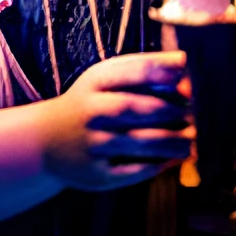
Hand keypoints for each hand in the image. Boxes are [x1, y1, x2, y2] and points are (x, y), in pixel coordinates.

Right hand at [41, 51, 192, 190]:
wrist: (43, 141)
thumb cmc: (87, 104)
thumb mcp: (102, 80)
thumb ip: (140, 69)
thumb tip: (183, 62)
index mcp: (92, 84)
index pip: (129, 72)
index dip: (161, 72)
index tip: (186, 78)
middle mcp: (89, 112)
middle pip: (133, 108)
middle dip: (168, 110)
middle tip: (191, 114)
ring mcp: (91, 144)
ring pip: (138, 142)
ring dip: (172, 142)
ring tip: (190, 141)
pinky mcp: (96, 173)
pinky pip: (133, 171)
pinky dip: (157, 165)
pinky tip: (173, 160)